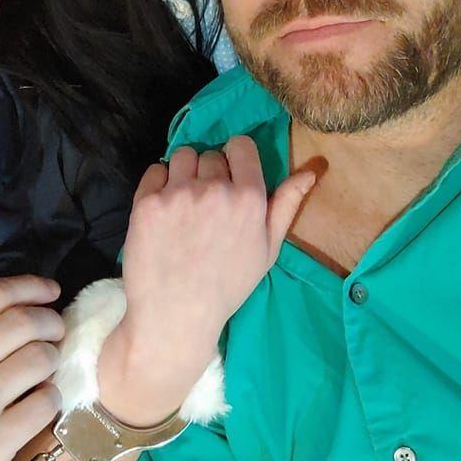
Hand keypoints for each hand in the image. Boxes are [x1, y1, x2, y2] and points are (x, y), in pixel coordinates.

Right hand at [0, 275, 63, 460]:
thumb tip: (19, 306)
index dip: (28, 286)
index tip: (50, 290)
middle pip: (21, 320)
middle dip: (50, 321)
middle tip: (55, 331)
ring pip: (39, 357)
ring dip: (53, 359)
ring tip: (45, 370)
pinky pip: (45, 402)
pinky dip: (51, 399)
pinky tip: (39, 405)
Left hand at [98, 137, 315, 424]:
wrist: (176, 315)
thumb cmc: (227, 285)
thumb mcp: (267, 249)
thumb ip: (287, 204)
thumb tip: (312, 169)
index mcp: (249, 198)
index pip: (241, 145)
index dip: (235, 158)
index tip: (229, 178)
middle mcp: (214, 189)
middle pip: (210, 154)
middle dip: (209, 173)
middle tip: (206, 206)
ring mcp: (178, 194)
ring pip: (182, 156)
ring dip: (183, 173)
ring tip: (183, 205)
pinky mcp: (147, 202)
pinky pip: (155, 171)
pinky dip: (158, 185)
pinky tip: (163, 212)